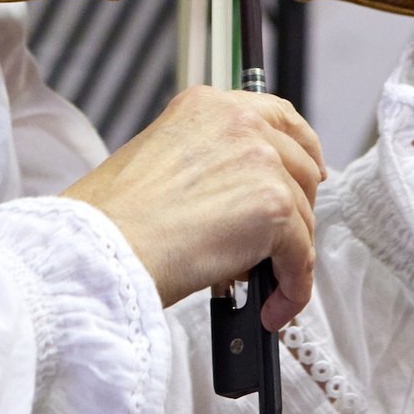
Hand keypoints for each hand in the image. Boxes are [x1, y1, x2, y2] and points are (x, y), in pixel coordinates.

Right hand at [63, 86, 325, 329]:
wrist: (103, 248)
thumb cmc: (114, 218)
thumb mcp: (161, 160)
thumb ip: (209, 162)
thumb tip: (242, 196)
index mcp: (208, 106)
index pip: (277, 116)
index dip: (301, 150)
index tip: (310, 171)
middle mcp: (238, 122)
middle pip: (300, 166)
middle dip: (296, 208)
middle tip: (280, 244)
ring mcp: (260, 161)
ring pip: (302, 215)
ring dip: (288, 257)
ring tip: (261, 289)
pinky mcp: (273, 207)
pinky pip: (301, 257)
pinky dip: (292, 289)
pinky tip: (271, 308)